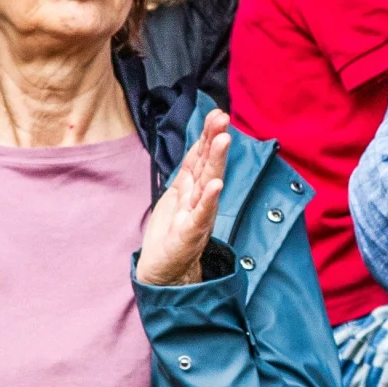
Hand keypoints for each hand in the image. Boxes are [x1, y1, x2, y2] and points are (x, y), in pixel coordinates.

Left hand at [137, 110, 230, 288]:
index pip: (201, 157)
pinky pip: (202, 215)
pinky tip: (216, 186)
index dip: (207, 136)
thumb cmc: (170, 234)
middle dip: (215, 141)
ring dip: (217, 162)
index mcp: (191, 189)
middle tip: (223, 119)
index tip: (217, 114)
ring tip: (223, 141)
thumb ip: (190, 171)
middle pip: (208, 165)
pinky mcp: (191, 234)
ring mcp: (197, 216)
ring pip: (208, 184)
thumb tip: (200, 144)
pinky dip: (209, 200)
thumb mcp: (177, 195)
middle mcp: (198, 199)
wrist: (164, 273)